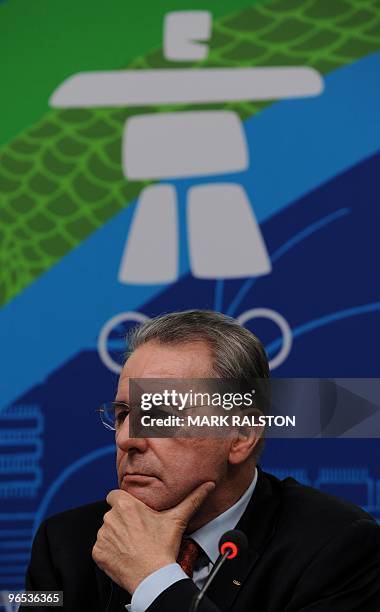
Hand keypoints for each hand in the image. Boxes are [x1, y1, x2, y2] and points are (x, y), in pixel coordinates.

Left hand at [92, 481, 214, 592]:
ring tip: (132, 543)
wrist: (154, 577)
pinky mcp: (98, 552)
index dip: (124, 503)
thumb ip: (192, 499)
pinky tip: (124, 554)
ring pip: (106, 530)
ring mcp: (103, 536)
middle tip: (137, 530)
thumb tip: (208, 485)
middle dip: (122, 520)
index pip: (115, 495)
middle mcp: (111, 518)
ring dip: (116, 535)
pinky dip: (109, 550)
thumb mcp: (177, 519)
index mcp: (126, 505)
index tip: (133, 512)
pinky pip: (101, 547)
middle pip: (112, 513)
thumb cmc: (163, 548)